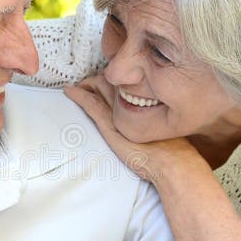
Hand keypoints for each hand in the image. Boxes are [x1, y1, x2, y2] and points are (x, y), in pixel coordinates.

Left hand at [64, 79, 201, 183]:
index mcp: (146, 97)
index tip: (104, 81)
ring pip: (99, 87)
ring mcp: (120, 110)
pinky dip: (78, 96)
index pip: (124, 80)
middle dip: (96, 80)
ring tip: (77, 88)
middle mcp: (133, 99)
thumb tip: (144, 116)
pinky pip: (91, 103)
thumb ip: (151, 117)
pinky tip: (69, 92)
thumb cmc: (170, 150)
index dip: (112, 78)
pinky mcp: (110, 123)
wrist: (171, 161)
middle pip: (110, 79)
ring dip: (85, 86)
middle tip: (86, 84)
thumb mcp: (159, 127)